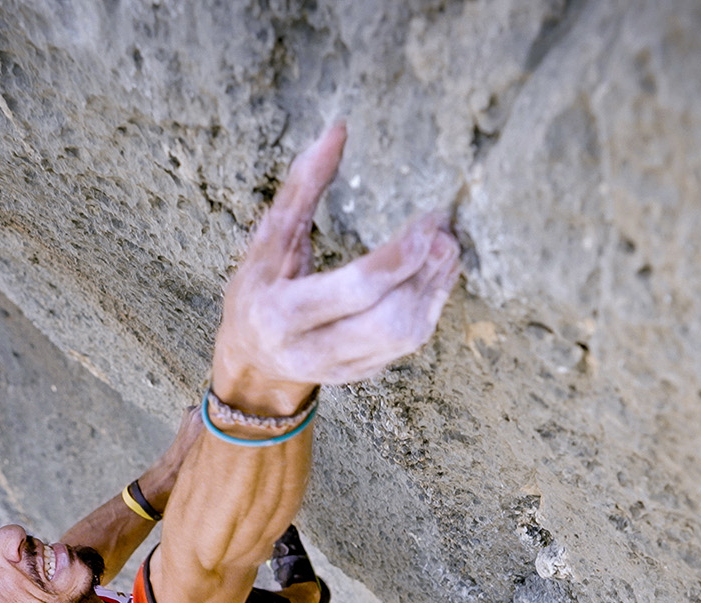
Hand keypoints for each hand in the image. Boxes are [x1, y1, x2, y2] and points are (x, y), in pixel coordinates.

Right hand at [211, 122, 461, 414]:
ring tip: (447, 247)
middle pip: (389, 321)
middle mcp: (311, 351)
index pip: (355, 290)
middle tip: (444, 233)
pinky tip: (437, 272)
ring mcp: (341, 369)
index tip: (429, 222)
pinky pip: (408, 344)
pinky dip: (430, 304)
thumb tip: (339, 130)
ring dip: (434, 288)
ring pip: (406, 336)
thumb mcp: (269, 238)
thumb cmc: (259, 288)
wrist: (252, 360)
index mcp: (282, 314)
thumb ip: (302, 187)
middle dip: (424, 275)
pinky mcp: (363, 374)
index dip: (399, 257)